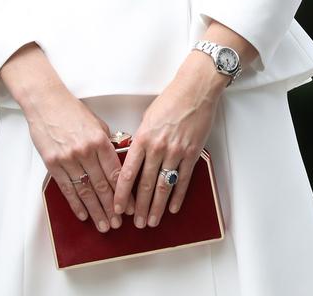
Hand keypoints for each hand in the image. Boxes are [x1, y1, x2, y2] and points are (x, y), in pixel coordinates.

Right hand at [0, 45, 121, 230]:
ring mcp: (68, 159)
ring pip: (85, 191)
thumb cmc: (73, 111)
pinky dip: (75, 203)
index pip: (115, 173)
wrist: (46, 103)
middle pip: (102, 186)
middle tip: (118, 223)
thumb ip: (107, 143)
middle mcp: (85, 151)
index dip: (124, 193)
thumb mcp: (97, 123)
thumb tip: (117, 162)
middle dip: (112, 207)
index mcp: (100, 140)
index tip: (130, 206)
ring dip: (95, 211)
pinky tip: (83, 214)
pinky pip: (67, 188)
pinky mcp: (53, 164)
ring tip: (104, 225)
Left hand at [113, 52, 223, 227]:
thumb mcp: (147, 117)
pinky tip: (173, 207)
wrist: (195, 90)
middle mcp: (158, 147)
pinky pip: (183, 179)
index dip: (122, 194)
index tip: (118, 208)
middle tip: (136, 223)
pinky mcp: (192, 153)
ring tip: (152, 221)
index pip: (128, 173)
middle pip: (146, 184)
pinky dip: (178, 195)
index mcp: (143, 138)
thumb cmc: (171, 100)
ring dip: (157, 206)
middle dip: (140, 207)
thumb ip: (141, 139)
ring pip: (164, 186)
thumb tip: (135, 157)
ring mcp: (176, 151)